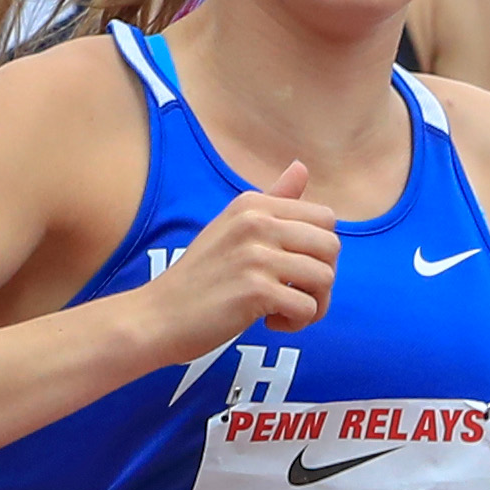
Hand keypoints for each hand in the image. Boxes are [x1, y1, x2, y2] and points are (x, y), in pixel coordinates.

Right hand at [144, 161, 339, 358]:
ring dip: (313, 304)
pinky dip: (296, 322)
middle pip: (332, 247)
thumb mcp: (233, 227)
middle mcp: (255, 222)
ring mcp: (255, 255)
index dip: (319, 250)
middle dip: (323, 278)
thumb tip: (302, 166)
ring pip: (325, 278)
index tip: (293, 269)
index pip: (325, 218)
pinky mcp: (255, 291)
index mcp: (253, 204)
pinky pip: (308, 307)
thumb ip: (274, 200)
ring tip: (282, 310)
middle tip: (294, 294)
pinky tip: (271, 322)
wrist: (158, 316)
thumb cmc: (201, 276)